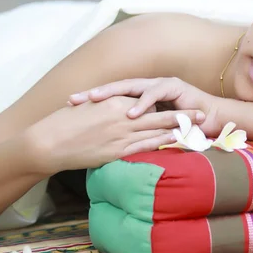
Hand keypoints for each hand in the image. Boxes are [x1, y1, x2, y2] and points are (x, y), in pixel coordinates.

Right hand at [26, 96, 201, 174]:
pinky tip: (176, 145)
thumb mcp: (90, 107)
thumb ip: (110, 106)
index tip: (183, 104)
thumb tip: (124, 108)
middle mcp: (123, 116)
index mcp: (117, 102)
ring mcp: (122, 134)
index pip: (148, 101)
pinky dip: (163, 144)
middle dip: (184, 115)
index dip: (167, 104)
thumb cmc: (65, 123)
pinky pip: (146, 147)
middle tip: (203, 114)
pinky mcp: (118, 150)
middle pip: (161, 114)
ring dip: (179, 130)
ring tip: (198, 131)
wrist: (49, 142)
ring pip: (158, 131)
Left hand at [68, 77, 222, 135]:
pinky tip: (131, 112)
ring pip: (132, 87)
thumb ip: (136, 131)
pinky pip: (155, 93)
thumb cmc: (183, 127)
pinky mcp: (174, 87)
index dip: (92, 102)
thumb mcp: (152, 130)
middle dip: (95, 93)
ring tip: (95, 100)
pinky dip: (143, 103)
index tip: (70, 109)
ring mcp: (161, 85)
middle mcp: (148, 87)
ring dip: (113, 94)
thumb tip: (110, 142)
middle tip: (74, 99)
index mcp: (141, 96)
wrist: (212, 118)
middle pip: (116, 88)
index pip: (112, 98)